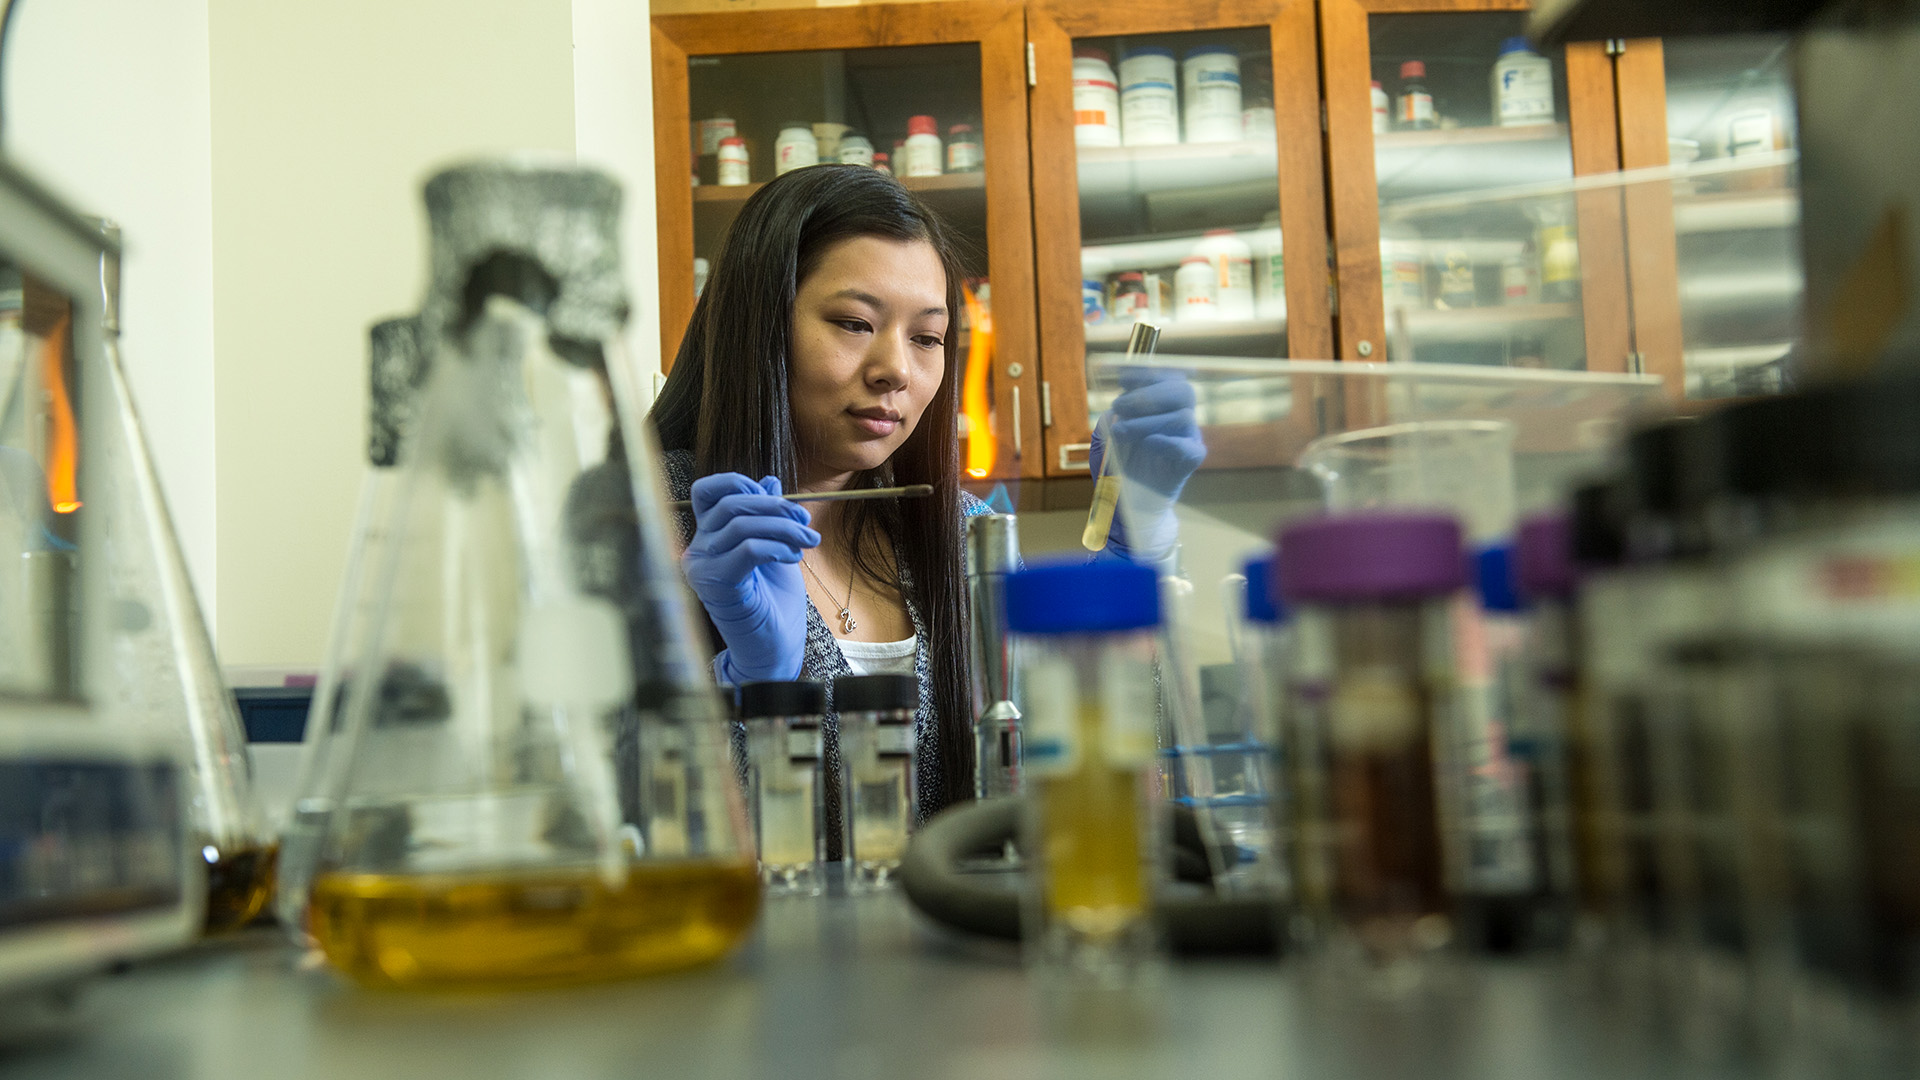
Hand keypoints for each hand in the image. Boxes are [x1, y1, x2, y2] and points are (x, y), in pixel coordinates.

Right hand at [682, 473, 817, 682]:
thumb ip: (767, 517)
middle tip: (806, 522)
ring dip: (784, 529)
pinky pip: (747, 550)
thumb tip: (770, 481)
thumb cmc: (773, 603)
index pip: (707, 491)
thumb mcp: (775, 548)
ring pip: (741, 526)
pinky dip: (776, 547)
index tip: (779, 500)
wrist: (774, 649)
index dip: (741, 484)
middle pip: (730, 505)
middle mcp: (697, 550)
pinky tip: (792, 558)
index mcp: (707, 537)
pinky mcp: (716, 585)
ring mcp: (702, 568)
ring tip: (807, 543)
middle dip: (776, 508)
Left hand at [1089, 369, 1205, 560]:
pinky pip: (1189, 448)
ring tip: (1120, 434)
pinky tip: (1149, 444)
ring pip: (1182, 417)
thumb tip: (1118, 410)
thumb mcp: (1104, 439)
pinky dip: (1169, 443)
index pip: (1165, 377)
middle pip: (1181, 391)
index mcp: (1159, 406)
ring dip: (1147, 422)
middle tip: (1119, 406)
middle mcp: (1176, 418)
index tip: (1122, 377)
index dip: (1147, 372)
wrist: (1124, 504)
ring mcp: (1186, 439)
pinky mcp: (1188, 462)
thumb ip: (1110, 419)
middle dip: (1148, 394)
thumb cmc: (1116, 467)